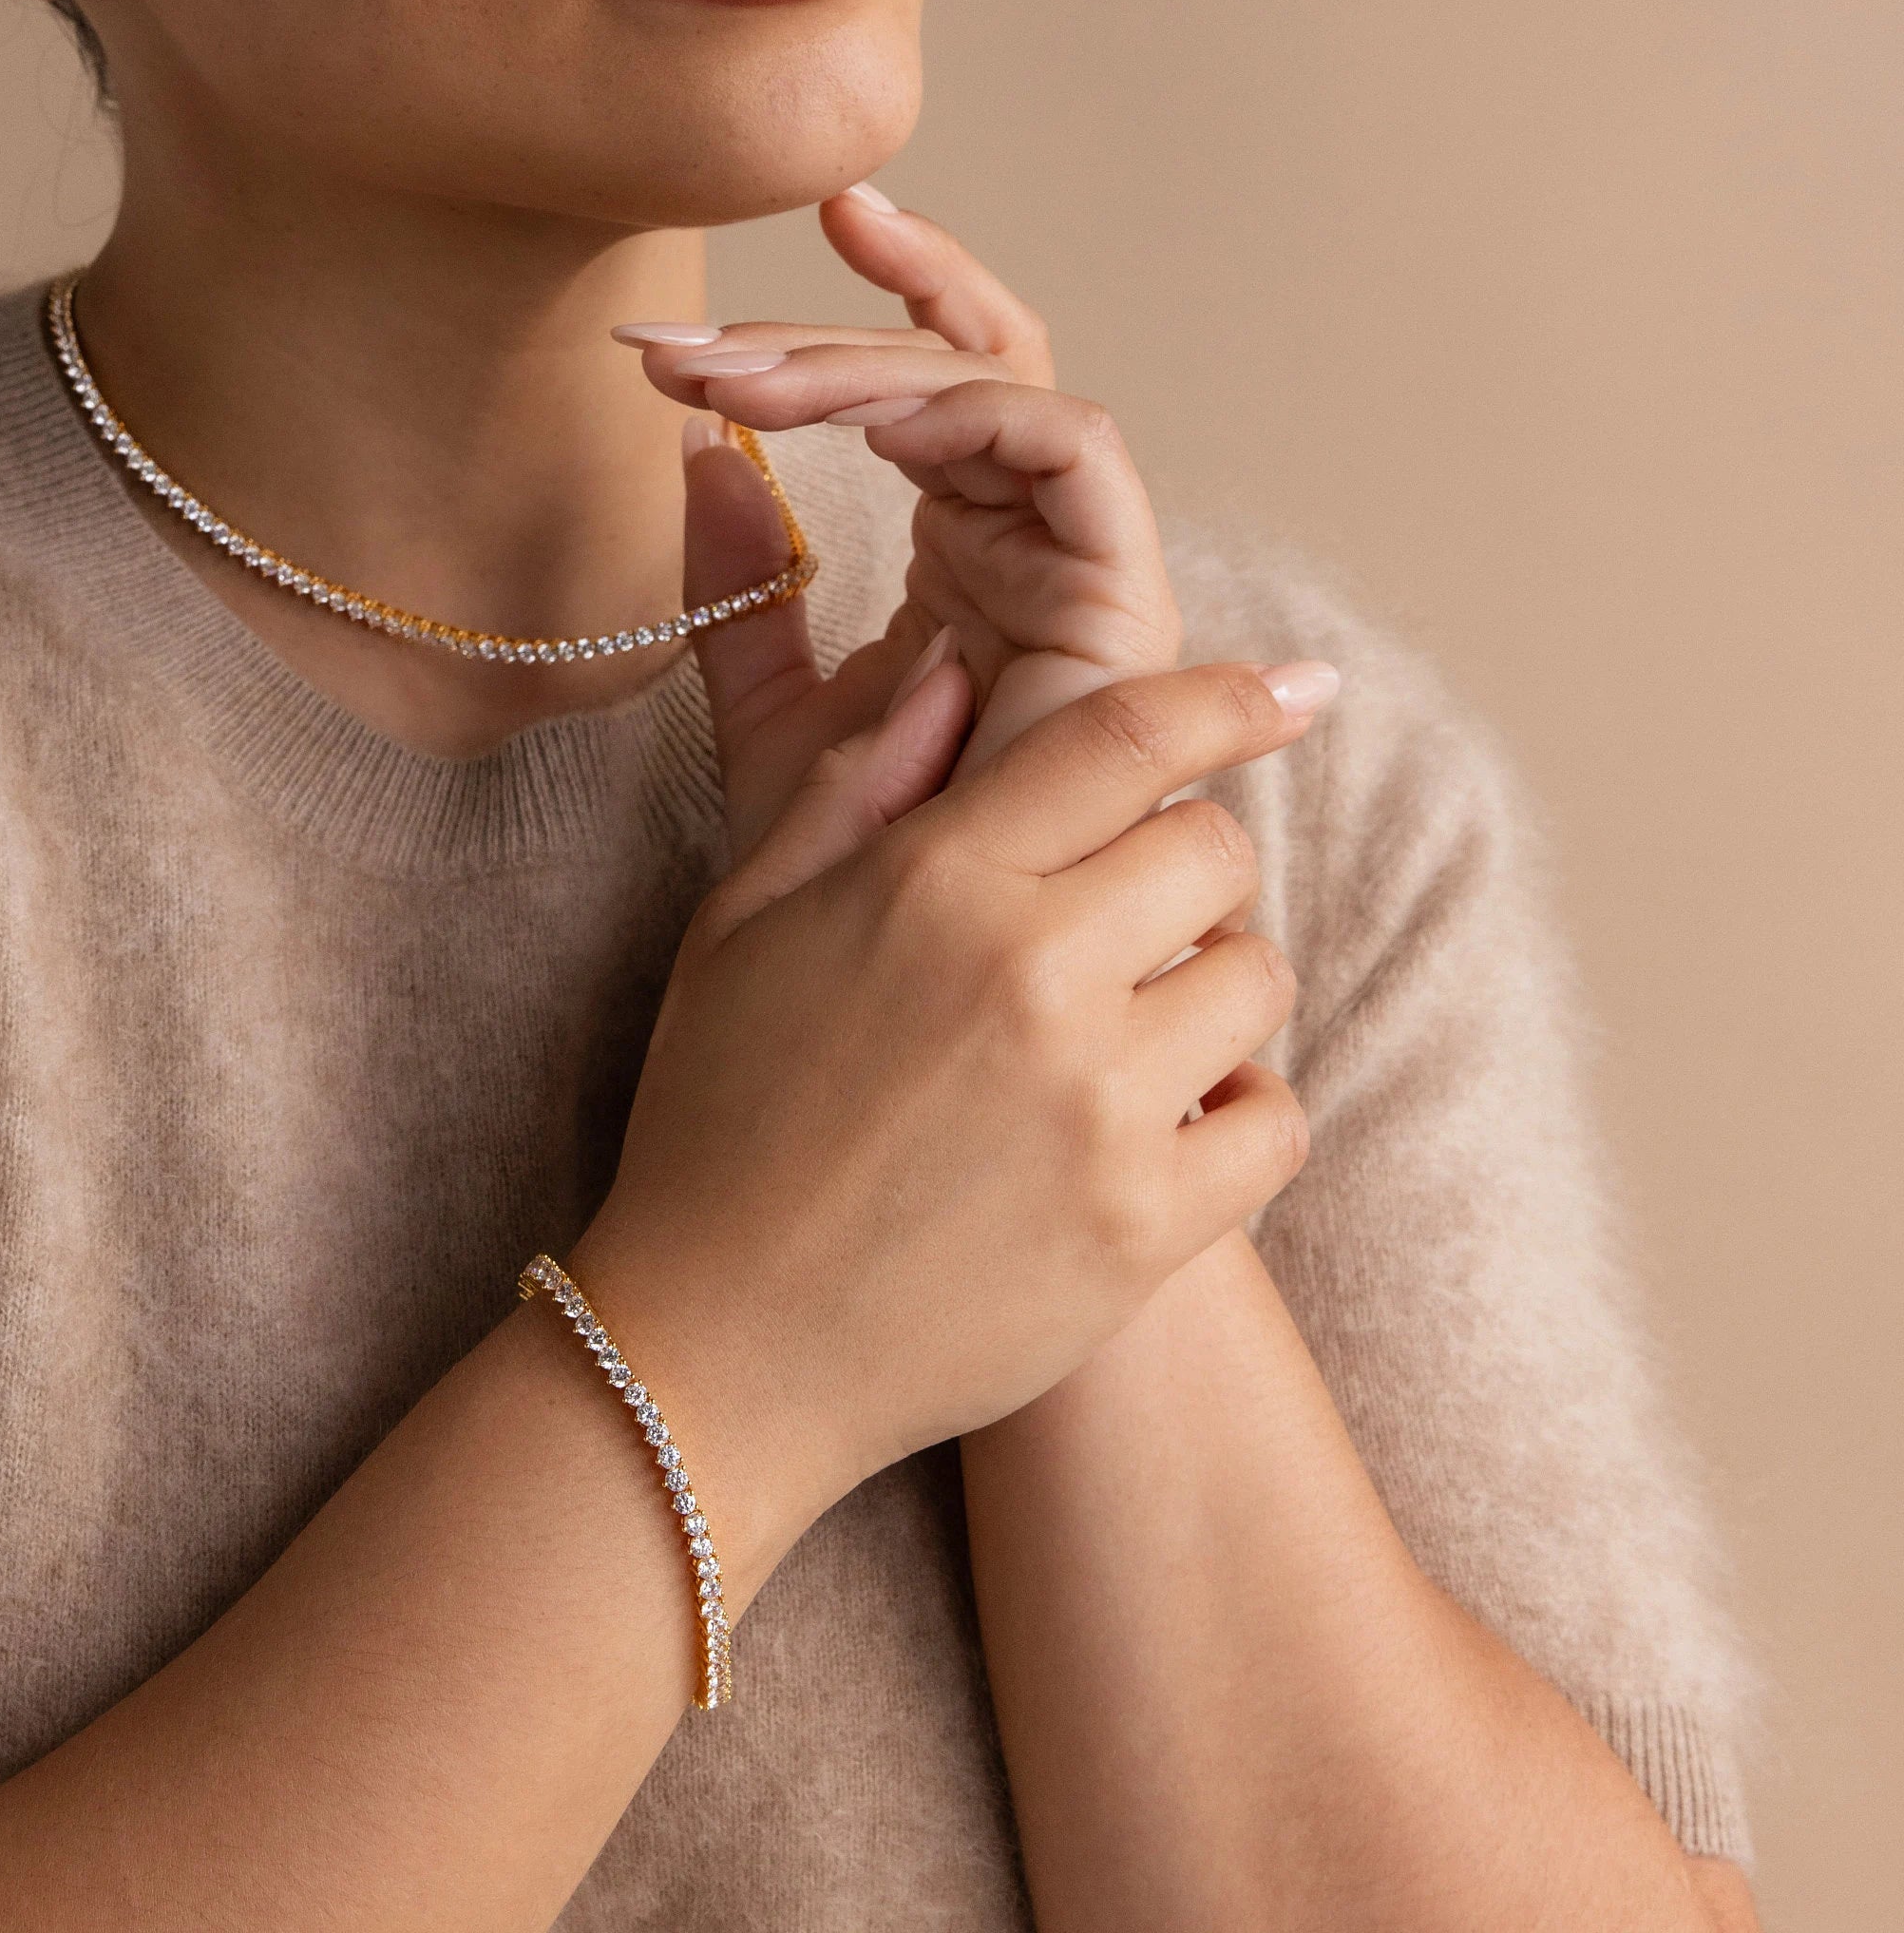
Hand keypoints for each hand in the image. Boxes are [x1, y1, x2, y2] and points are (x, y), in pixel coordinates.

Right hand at [566, 654, 1330, 1561]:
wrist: (717, 1347)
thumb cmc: (717, 1115)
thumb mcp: (747, 918)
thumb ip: (861, 782)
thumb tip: (956, 668)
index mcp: (933, 879)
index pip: (1128, 739)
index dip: (1229, 697)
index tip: (1297, 686)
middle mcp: (1032, 973)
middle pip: (1217, 849)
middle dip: (1184, 863)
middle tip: (1120, 919)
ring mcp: (1100, 1104)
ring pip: (1260, 978)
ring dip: (1212, 985)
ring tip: (1129, 1030)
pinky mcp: (1145, 1225)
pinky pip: (1276, 1121)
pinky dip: (1239, 1116)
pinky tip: (1158, 1126)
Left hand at [634, 186, 1177, 849]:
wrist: (917, 990)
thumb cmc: (855, 876)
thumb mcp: (759, 710)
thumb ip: (735, 590)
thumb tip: (698, 447)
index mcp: (962, 552)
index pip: (926, 387)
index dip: (847, 311)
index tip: (723, 294)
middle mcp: (1027, 542)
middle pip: (951, 369)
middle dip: (812, 337)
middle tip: (686, 351)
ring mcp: (1079, 565)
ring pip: (999, 388)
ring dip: (862, 364)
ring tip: (735, 382)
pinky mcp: (1125, 597)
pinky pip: (1068, 445)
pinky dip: (965, 406)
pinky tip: (857, 421)